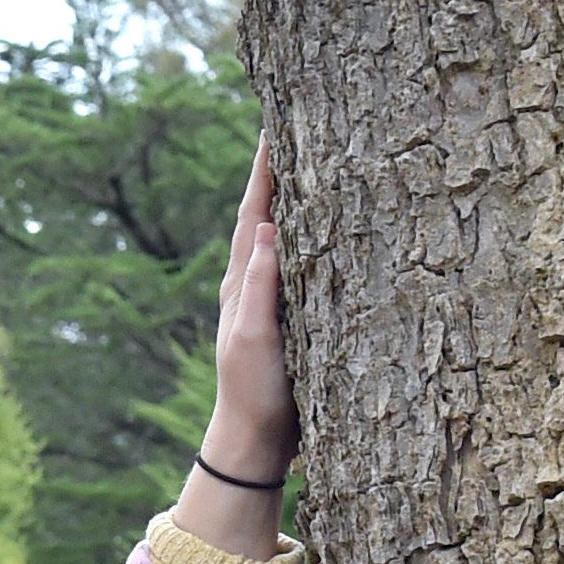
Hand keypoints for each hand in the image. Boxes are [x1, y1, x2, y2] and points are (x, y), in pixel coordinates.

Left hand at [202, 138, 293, 485]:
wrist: (255, 439)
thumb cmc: (254, 391)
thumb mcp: (253, 340)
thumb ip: (259, 288)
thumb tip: (266, 229)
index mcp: (239, 283)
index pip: (252, 213)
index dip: (263, 172)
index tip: (271, 127)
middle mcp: (251, 282)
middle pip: (265, 213)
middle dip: (277, 170)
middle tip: (292, 123)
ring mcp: (269, 297)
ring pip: (281, 234)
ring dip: (292, 196)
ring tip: (311, 157)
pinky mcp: (289, 314)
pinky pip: (298, 260)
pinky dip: (307, 232)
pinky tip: (323, 223)